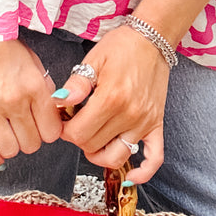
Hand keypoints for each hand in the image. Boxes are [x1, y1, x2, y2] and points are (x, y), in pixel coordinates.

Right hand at [0, 35, 63, 168]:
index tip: (41, 127)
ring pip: (10, 150)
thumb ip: (43, 86)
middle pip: (32, 144)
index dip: (48, 132)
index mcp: (34, 86)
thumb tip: (52, 109)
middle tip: (22, 129)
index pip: (52, 130)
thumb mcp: (31, 59)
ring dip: (10, 147)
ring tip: (6, 135)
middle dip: (29, 139)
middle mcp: (15, 100)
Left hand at [57, 26, 169, 183]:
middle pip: (93, 146)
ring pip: (116, 157)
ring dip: (99, 154)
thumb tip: (58, 103)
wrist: (152, 38)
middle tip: (77, 121)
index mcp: (110, 99)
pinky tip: (129, 177)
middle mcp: (129, 115)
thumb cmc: (121, 46)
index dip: (65, 129)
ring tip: (92, 139)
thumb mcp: (93, 60)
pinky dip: (142, 173)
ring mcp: (145, 122)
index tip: (64, 119)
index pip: (78, 133)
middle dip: (79, 137)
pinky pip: (153, 158)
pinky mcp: (157, 125)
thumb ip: (76, 85)